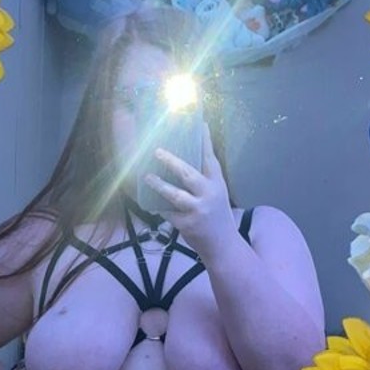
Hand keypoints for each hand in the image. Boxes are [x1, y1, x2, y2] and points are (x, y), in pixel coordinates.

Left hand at [142, 119, 236, 257]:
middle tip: (157, 152)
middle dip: (171, 162)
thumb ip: (205, 180)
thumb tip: (183, 161)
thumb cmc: (217, 216)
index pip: (210, 158)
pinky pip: (169, 213)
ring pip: (175, 195)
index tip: (199, 123)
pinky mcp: (187, 225)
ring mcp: (198, 210)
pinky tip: (151, 203)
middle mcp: (209, 194)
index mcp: (218, 184)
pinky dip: (160, 207)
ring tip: (146, 177)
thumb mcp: (217, 194)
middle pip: (188, 174)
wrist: (223, 246)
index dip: (204, 141)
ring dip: (159, 185)